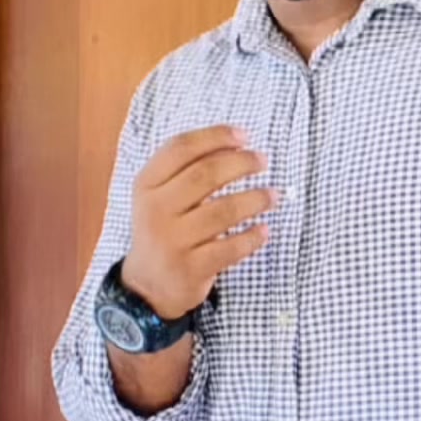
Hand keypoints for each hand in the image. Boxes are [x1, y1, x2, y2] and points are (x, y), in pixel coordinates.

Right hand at [122, 124, 276, 320]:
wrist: (147, 285)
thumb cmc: (165, 228)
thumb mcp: (160, 195)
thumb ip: (187, 169)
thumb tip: (237, 143)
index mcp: (147, 185)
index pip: (180, 149)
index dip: (215, 137)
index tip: (244, 136)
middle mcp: (155, 210)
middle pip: (205, 175)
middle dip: (241, 163)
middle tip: (263, 161)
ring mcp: (172, 241)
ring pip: (223, 211)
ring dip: (255, 199)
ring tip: (273, 195)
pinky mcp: (191, 268)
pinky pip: (230, 248)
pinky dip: (252, 238)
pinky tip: (265, 230)